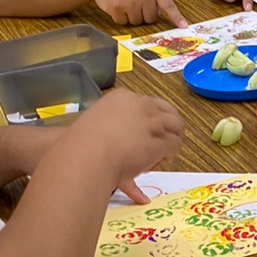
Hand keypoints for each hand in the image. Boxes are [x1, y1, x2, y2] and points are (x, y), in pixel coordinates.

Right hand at [66, 90, 184, 202]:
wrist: (87, 156)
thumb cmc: (82, 143)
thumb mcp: (94, 127)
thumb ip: (105, 128)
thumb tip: (98, 137)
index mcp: (122, 97)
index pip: (147, 103)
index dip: (150, 118)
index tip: (146, 130)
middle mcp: (141, 104)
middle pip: (166, 110)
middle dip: (166, 125)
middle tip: (160, 141)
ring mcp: (152, 121)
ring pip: (174, 125)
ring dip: (171, 138)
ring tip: (162, 152)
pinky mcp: (160, 140)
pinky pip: (174, 143)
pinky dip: (171, 152)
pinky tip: (163, 158)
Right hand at [88, 0, 186, 26]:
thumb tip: (160, 13)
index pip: (168, 5)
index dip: (176, 17)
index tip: (183, 26)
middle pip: (150, 19)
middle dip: (143, 15)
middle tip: (134, 3)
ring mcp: (131, 2)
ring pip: (137, 22)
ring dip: (130, 16)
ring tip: (124, 1)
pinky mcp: (118, 8)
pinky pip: (123, 22)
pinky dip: (119, 17)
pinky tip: (116, 4)